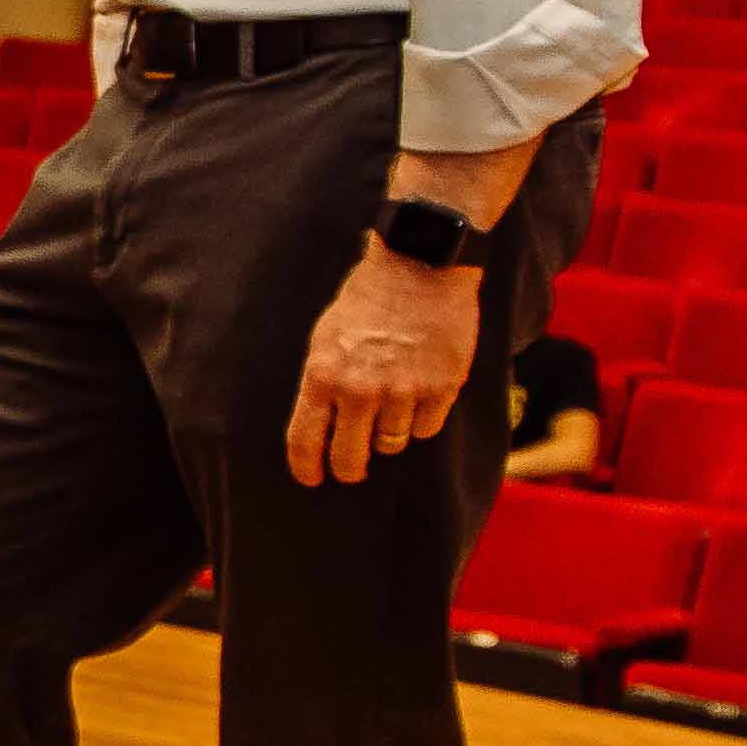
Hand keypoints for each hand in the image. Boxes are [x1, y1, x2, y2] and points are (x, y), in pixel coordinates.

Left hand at [286, 244, 482, 483]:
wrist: (420, 265)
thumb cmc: (368, 299)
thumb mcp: (326, 336)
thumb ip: (322, 382)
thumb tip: (319, 427)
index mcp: (323, 375)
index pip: (305, 441)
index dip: (307, 469)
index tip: (312, 479)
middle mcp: (360, 390)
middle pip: (350, 458)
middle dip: (349, 468)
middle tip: (352, 468)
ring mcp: (403, 391)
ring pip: (392, 444)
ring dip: (389, 434)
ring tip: (391, 405)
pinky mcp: (441, 388)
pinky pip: (427, 428)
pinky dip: (422, 419)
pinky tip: (420, 393)